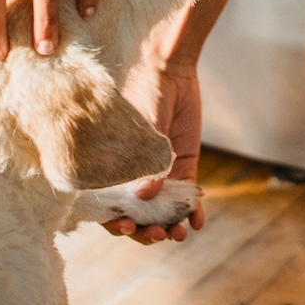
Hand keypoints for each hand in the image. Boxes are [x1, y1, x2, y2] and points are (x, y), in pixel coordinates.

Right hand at [103, 65, 204, 243]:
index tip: (125, 226)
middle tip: (156, 234)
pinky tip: (197, 223)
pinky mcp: (184, 167)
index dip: (114, 221)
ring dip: (168, 227)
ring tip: (177, 234)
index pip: (107, 205)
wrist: (169, 70)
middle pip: (136, 216)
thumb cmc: (143, 92)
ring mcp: (160, 175)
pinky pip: (187, 197)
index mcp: (111, 169)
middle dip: (144, 230)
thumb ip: (145, 161)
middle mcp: (133, 177)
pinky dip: (192, 213)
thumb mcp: (140, 128)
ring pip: (162, 212)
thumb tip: (146, 195)